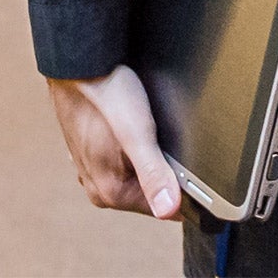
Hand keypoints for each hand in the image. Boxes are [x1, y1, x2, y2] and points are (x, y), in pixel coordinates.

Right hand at [47, 66, 181, 218]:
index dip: (184, 192)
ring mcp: (95, 170)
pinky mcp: (96, 153)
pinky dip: (141, 149)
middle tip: (173, 142)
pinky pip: (129, 160)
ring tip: (157, 132)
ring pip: (140, 175)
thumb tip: (169, 210)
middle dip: (169, 174)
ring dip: (155, 159)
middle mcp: (98, 187)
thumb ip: (154, 173)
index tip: (197, 173)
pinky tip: (144, 129)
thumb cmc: (105, 96)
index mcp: (108, 192)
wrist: (79, 67)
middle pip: (152, 191)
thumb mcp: (138, 134)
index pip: (162, 209)